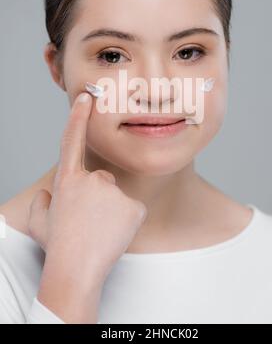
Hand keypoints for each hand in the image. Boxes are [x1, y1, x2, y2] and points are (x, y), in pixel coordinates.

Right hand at [28, 91, 146, 321]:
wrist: (75, 272)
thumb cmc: (57, 246)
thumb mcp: (40, 221)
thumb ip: (43, 203)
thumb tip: (50, 195)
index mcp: (67, 180)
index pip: (72, 141)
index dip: (79, 117)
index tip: (87, 97)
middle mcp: (92, 179)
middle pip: (102, 180)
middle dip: (98, 198)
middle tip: (89, 222)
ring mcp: (113, 191)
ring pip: (117, 196)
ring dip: (112, 211)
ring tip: (100, 231)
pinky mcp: (133, 206)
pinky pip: (133, 210)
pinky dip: (127, 222)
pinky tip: (115, 234)